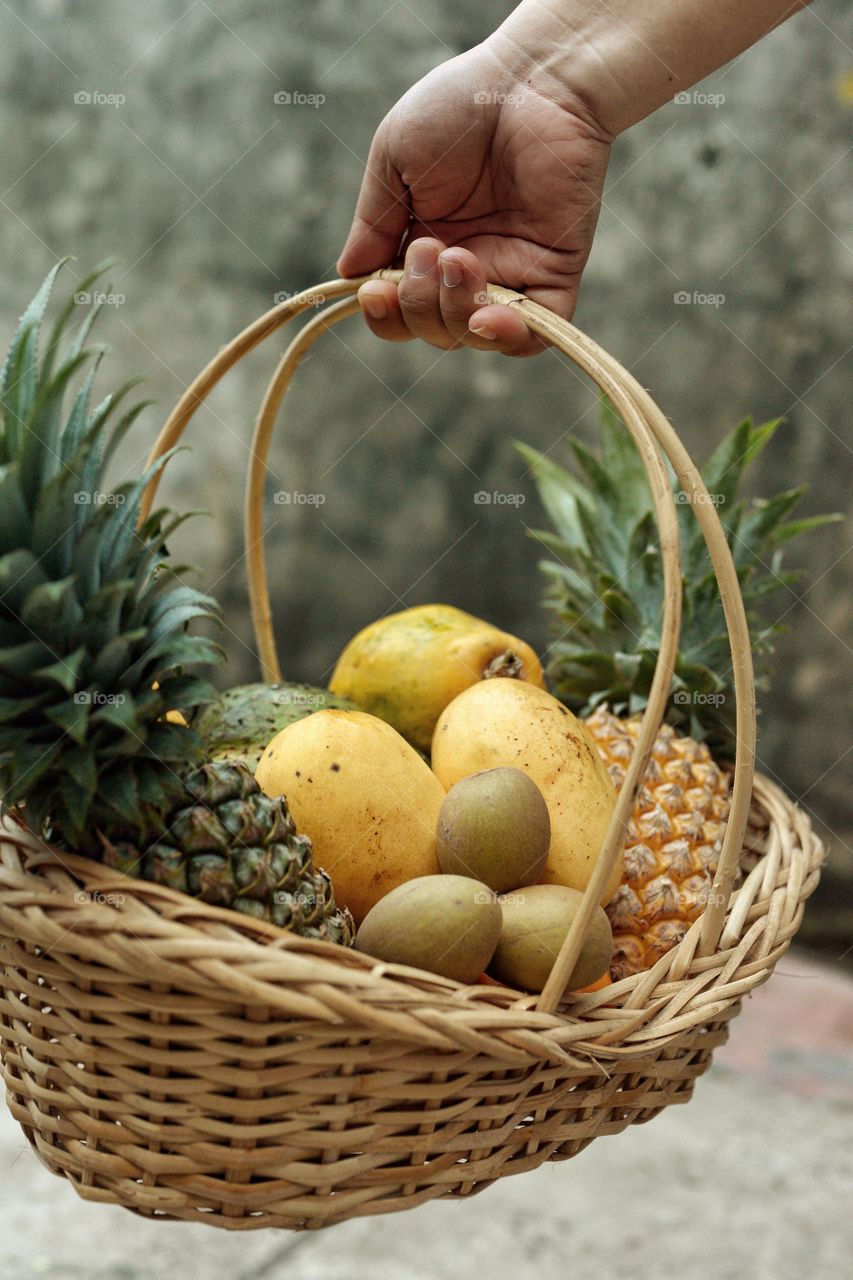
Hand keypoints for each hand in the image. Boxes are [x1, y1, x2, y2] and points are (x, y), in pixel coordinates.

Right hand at [336, 43, 611, 356]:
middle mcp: (467, 267)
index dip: (384, 315)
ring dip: (452, 310)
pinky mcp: (552, 273)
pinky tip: (487, 319)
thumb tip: (348, 277)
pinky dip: (507, 341)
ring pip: (472, 335)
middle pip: (431, 329)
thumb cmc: (460, 106)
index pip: (399, 309)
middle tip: (428, 246)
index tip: (375, 291)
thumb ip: (372, 223)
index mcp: (424, 244)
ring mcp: (511, 273)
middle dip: (417, 303)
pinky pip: (532, 337)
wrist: (534, 80)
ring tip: (456, 258)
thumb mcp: (393, 160)